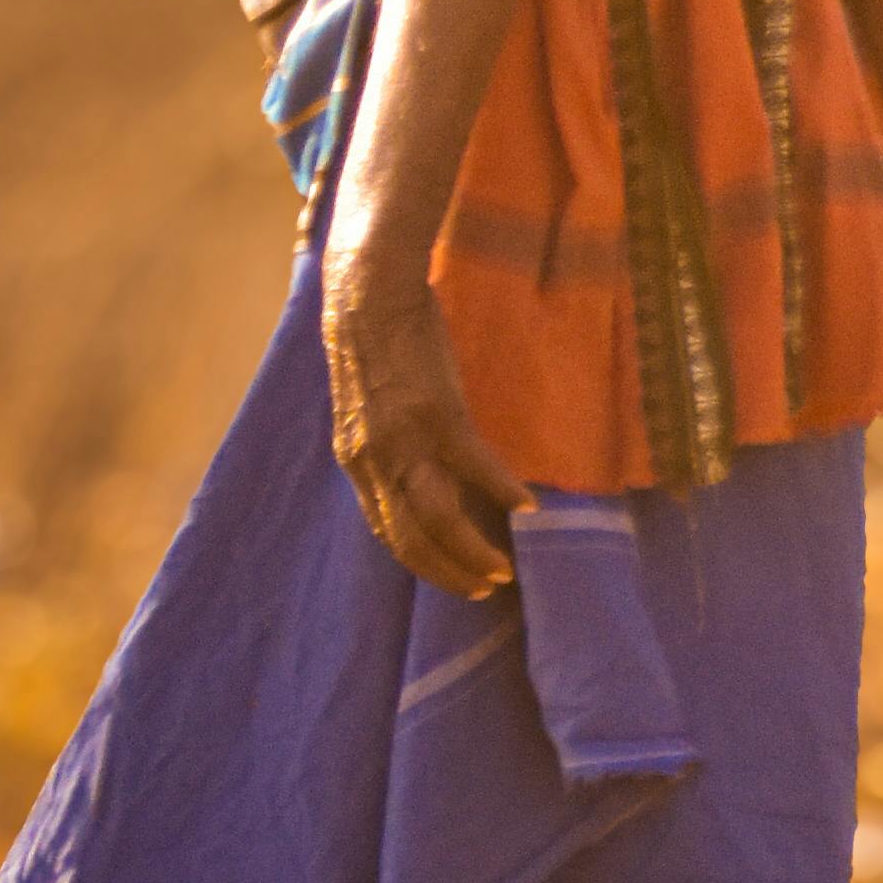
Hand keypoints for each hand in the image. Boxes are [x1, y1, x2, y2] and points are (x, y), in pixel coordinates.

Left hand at [320, 247, 518, 596]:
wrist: (369, 294)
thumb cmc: (373, 346)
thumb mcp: (366, 411)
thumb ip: (384, 447)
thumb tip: (414, 473)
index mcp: (356, 461)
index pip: (387, 532)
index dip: (422, 562)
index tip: (454, 578)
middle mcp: (374, 461)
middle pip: (410, 539)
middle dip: (448, 572)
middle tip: (484, 588)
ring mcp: (405, 441)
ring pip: (438, 518)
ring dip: (473, 551)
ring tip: (503, 568)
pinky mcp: (437, 414)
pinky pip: (475, 467)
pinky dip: (502, 491)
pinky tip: (526, 507)